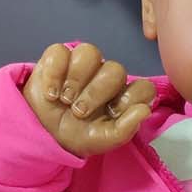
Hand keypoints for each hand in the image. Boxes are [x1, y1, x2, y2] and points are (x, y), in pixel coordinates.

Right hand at [20, 42, 155, 156]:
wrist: (47, 134)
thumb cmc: (80, 135)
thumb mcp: (103, 140)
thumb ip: (126, 129)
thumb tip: (144, 110)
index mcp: (123, 96)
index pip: (143, 87)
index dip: (130, 99)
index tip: (113, 114)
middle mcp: (107, 76)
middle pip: (114, 70)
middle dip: (95, 93)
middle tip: (79, 112)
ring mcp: (84, 64)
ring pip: (89, 52)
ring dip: (76, 79)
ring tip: (64, 100)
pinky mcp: (58, 58)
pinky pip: (60, 51)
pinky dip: (55, 72)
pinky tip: (51, 93)